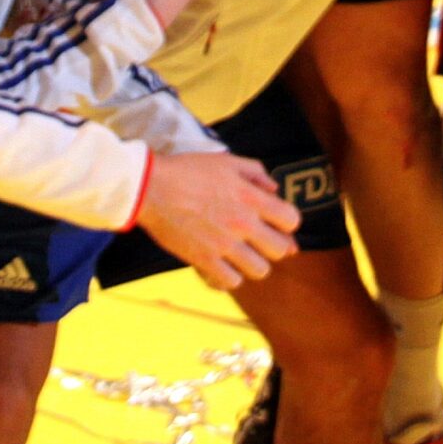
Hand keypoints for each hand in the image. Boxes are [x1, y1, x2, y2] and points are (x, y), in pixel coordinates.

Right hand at [135, 151, 301, 288]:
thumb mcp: (226, 161)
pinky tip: (222, 267)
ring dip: (253, 264)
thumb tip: (274, 190)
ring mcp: (224, 244)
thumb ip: (256, 172)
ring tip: (241, 256)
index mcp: (251, 198)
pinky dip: (229, 277)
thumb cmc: (188, 170)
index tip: (274, 222)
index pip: (291, 220)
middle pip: (280, 250)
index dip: (286, 222)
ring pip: (260, 271)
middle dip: (273, 246)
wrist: (151, 187)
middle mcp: (243, 223)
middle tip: (258, 241)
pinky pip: (231, 282)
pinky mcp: (204, 260)